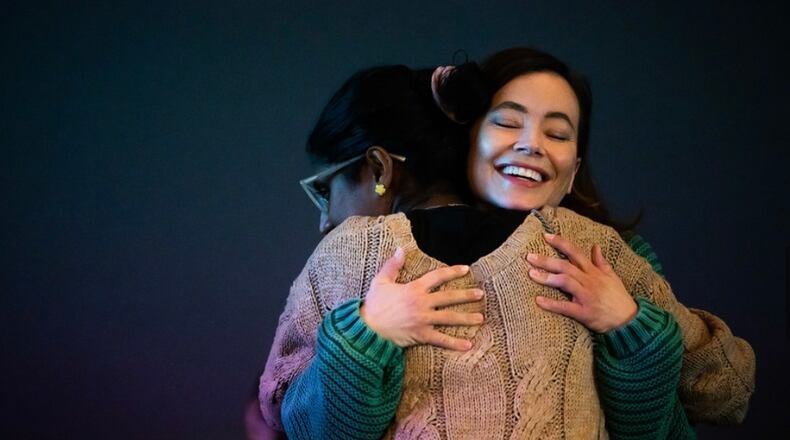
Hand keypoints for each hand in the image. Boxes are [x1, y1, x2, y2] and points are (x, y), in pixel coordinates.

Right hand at [360, 247, 484, 350]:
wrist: (367, 328)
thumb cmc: (373, 305)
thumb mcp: (381, 281)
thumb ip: (393, 265)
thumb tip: (400, 249)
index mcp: (414, 288)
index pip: (437, 277)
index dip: (452, 272)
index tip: (465, 269)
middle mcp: (422, 303)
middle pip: (449, 297)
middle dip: (466, 295)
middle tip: (480, 294)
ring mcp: (423, 320)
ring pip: (449, 318)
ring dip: (466, 318)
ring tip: (480, 318)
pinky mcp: (421, 335)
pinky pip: (441, 339)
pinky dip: (455, 343)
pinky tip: (468, 345)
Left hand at [527, 233, 636, 332]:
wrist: (629, 320)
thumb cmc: (619, 298)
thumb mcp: (612, 277)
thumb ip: (601, 262)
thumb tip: (596, 246)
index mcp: (594, 272)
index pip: (575, 253)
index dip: (561, 243)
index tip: (546, 236)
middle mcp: (589, 281)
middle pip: (565, 266)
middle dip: (547, 260)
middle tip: (530, 256)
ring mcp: (587, 296)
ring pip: (565, 282)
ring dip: (547, 277)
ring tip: (531, 274)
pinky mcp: (584, 313)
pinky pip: (566, 307)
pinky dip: (552, 304)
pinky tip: (538, 300)